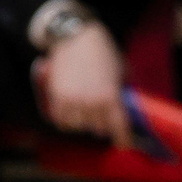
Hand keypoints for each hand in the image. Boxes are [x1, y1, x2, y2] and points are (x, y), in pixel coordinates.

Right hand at [34, 27, 130, 145]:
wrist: (76, 36)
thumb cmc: (102, 51)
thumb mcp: (120, 72)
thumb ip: (121, 92)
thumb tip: (125, 109)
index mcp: (111, 98)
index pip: (118, 127)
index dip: (122, 139)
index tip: (122, 145)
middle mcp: (92, 103)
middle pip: (98, 128)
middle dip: (101, 124)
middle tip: (101, 118)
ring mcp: (72, 100)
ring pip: (77, 125)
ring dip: (82, 121)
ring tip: (82, 113)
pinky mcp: (56, 96)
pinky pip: (60, 119)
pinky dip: (64, 120)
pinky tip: (68, 114)